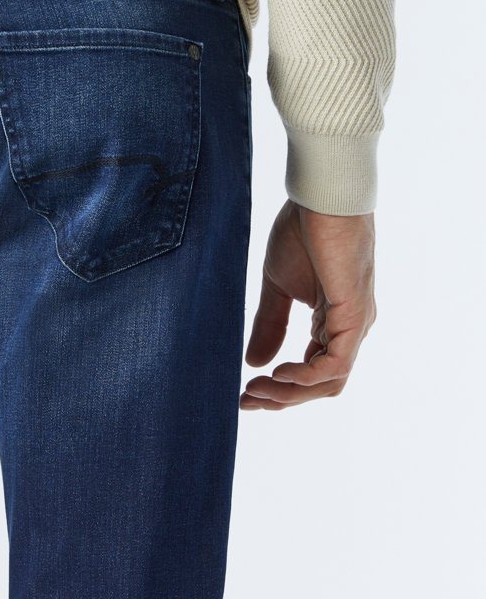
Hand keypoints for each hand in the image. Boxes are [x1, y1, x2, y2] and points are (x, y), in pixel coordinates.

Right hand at [240, 199, 376, 410]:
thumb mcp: (278, 286)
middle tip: (245, 400)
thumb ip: (270, 325)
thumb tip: (254, 364)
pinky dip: (306, 377)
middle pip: (321, 385)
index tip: (244, 394)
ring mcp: (354, 324)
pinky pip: (335, 364)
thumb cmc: (303, 232)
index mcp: (334, 322)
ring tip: (255, 389)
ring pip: (329, 382)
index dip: (279, 389)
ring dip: (289, 393)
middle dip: (282, 399)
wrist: (320, 198)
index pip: (312, 371)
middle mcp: (349, 329)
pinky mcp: (353, 316)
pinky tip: (278, 373)